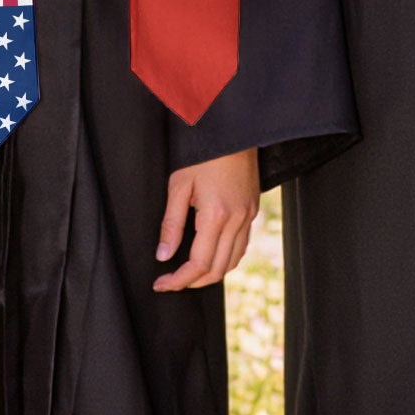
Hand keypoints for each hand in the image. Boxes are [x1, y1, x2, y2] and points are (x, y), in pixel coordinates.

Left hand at [152, 147, 259, 291]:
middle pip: (217, 268)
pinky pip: (242, 245)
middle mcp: (237, 219)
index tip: (161, 283)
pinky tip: (211, 254)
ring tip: (189, 273)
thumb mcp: (179, 185)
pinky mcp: (253, 209)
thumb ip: (171, 224)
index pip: (198, 264)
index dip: (178, 280)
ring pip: (233, 260)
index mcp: (216, 215)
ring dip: (211, 273)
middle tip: (171, 281)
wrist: (233, 130)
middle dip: (193, 282)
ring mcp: (248, 215)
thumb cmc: (204, 153)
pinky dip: (226, 258)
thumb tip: (163, 255)